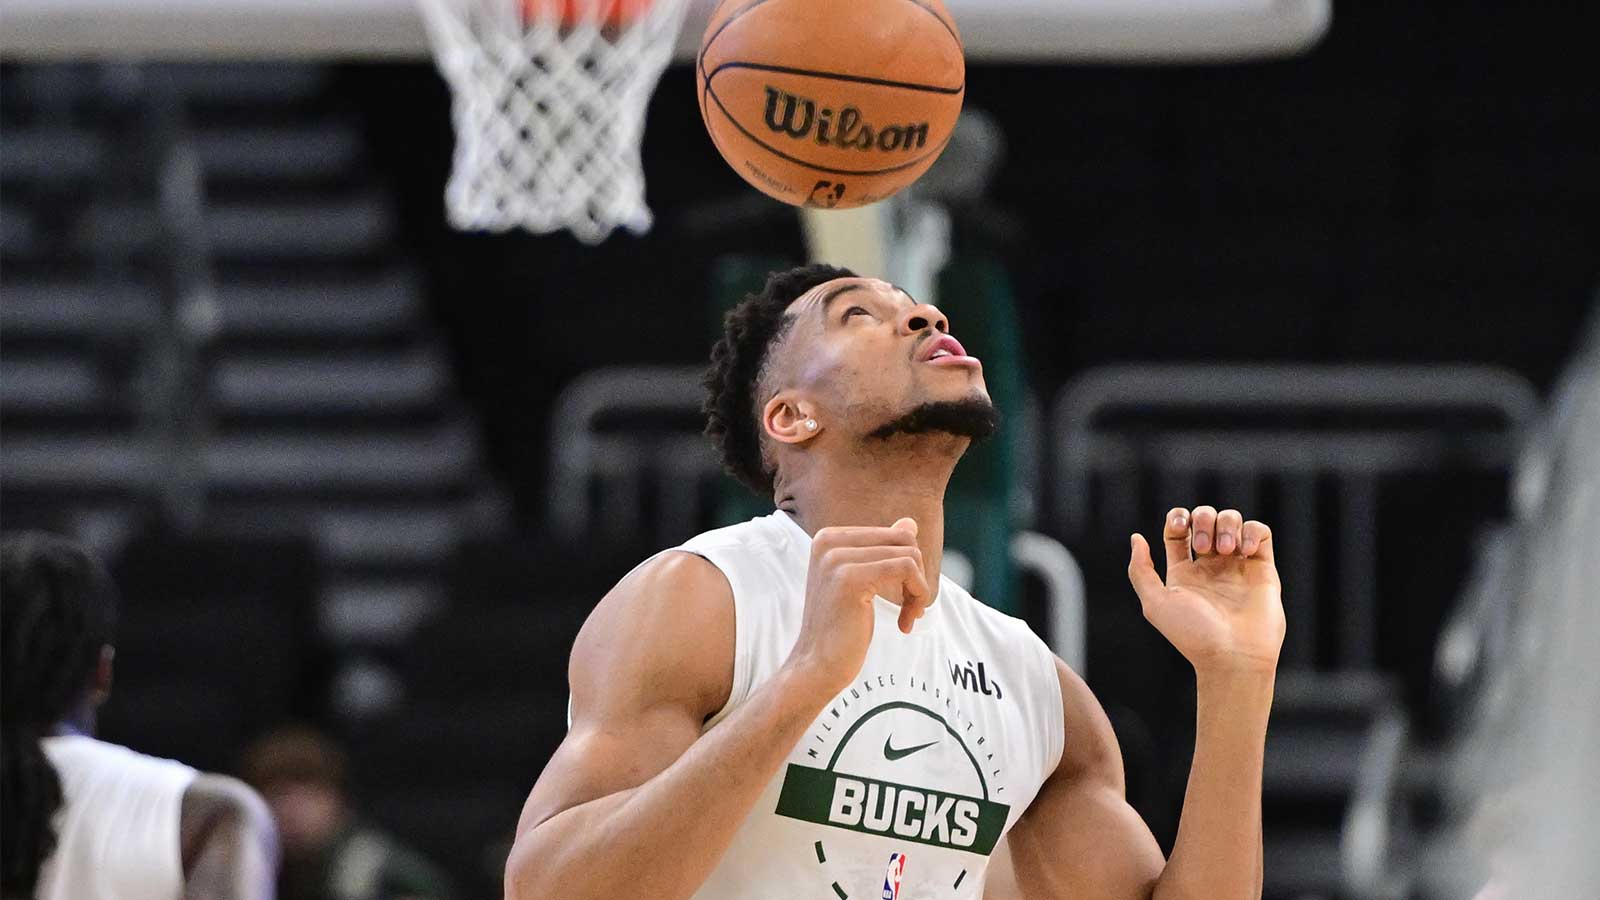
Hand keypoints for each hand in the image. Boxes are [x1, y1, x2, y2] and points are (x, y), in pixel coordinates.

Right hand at [785, 518, 931, 697]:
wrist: (817, 665)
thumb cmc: (842, 628)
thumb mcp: (864, 583)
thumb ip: (884, 551)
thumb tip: (909, 523)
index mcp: (828, 538)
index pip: (893, 534)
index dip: (908, 566)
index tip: (903, 598)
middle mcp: (828, 541)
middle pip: (904, 540)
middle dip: (917, 576)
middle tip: (912, 608)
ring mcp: (837, 558)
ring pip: (909, 555)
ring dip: (919, 590)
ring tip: (909, 617)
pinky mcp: (850, 578)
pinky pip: (907, 569)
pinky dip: (917, 596)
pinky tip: (906, 623)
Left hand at [1127, 506, 1284, 674]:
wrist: (1234, 656)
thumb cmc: (1193, 635)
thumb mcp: (1155, 603)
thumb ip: (1141, 570)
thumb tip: (1137, 538)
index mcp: (1184, 573)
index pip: (1178, 531)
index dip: (1177, 519)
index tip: (1179, 527)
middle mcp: (1211, 567)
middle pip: (1205, 519)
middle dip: (1203, 519)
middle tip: (1204, 546)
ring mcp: (1237, 567)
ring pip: (1232, 521)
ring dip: (1226, 524)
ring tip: (1226, 550)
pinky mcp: (1263, 569)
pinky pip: (1260, 533)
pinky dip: (1251, 531)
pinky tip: (1244, 550)